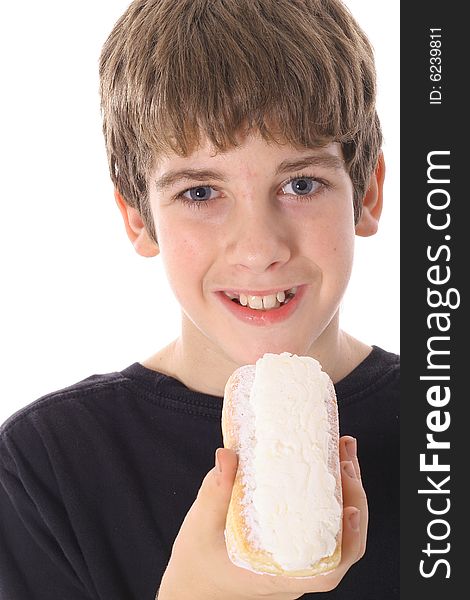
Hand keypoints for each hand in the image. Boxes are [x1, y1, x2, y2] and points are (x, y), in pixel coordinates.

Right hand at [157, 435, 367, 599]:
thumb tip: (227, 455)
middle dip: (352, 497)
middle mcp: (294, 573)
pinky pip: (324, 528)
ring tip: (343, 456)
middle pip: (342, 544)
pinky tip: (328, 473)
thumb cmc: (196, 563)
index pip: (329, 568)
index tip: (351, 507)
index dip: (348, 538)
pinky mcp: (293, 550)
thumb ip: (215, 491)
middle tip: (345, 458)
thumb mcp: (201, 526)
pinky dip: (332, 501)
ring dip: (346, 495)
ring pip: (337, 534)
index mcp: (277, 575)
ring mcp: (296, 563)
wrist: (191, 585)